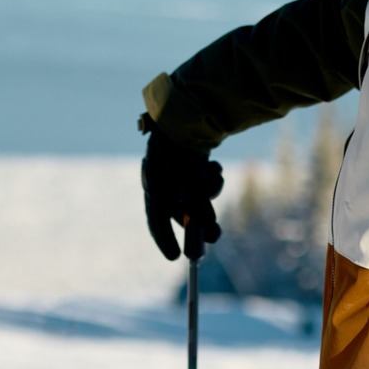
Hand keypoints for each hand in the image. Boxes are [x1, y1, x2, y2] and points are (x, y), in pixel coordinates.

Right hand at [141, 129, 223, 261]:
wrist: (186, 110)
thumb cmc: (175, 143)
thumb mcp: (180, 176)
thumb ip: (189, 203)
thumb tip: (205, 231)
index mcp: (152, 183)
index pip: (156, 218)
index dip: (164, 238)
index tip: (175, 257)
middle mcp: (166, 180)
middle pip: (183, 211)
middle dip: (200, 223)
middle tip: (216, 236)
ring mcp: (182, 171)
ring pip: (200, 197)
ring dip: (210, 194)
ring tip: (214, 179)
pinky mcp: (197, 161)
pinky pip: (208, 180)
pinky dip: (214, 178)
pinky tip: (215, 168)